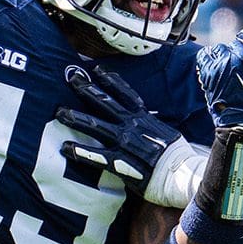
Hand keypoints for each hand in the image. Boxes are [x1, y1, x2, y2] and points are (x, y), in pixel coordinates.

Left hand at [57, 64, 181, 188]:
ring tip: (59, 112)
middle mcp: (132, 125)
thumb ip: (153, 127)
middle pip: (105, 103)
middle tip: (71, 79)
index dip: (110, 80)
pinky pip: (96, 155)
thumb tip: (148, 124)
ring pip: (96, 125)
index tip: (97, 69)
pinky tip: (65, 147)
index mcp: (144, 118)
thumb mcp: (168, 134)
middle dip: (87, 89)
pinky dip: (80, 151)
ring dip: (76, 117)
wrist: (183, 174)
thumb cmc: (179, 157)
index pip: (125, 93)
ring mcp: (124, 142)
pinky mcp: (121, 162)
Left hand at [196, 29, 242, 129]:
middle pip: (234, 44)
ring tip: (228, 76)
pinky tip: (216, 76)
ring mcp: (225, 64)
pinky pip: (204, 57)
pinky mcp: (210, 72)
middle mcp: (242, 56)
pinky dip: (208, 64)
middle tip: (240, 74)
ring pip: (219, 50)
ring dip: (221, 60)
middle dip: (236, 56)